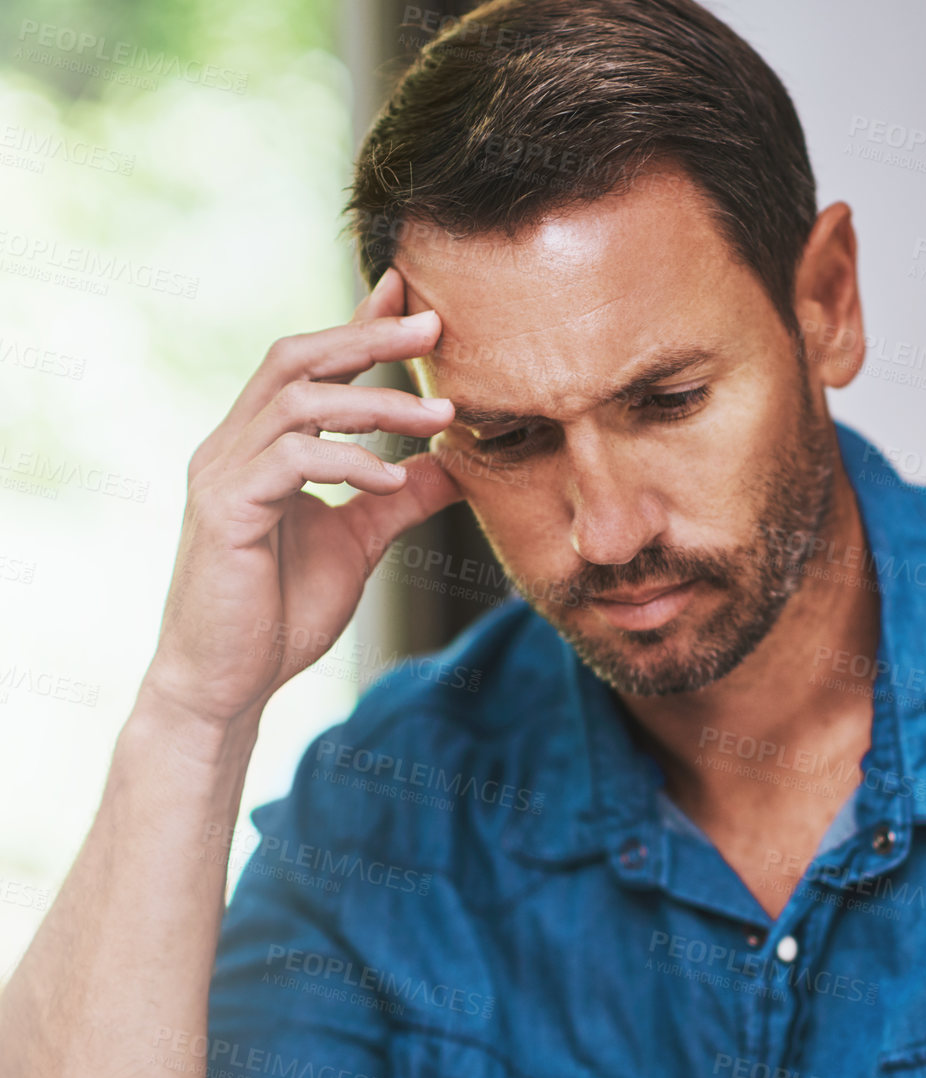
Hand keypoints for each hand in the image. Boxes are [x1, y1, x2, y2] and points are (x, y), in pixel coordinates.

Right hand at [145, 267, 461, 726]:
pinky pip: (291, 459)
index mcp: (260, 445)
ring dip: (375, 402)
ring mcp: (223, 472)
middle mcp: (233, 445)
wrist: (225, 684)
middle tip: (433, 326)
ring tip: (437, 416)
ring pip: (299, 401)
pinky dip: (347, 461)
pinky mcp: (225, 509)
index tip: (412, 298)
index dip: (358, 325)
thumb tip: (456, 464)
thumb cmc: (279, 615)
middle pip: (298, 358)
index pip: (309, 365)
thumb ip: (399, 498)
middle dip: (367, 336)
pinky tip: (390, 478)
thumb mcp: (358, 542)